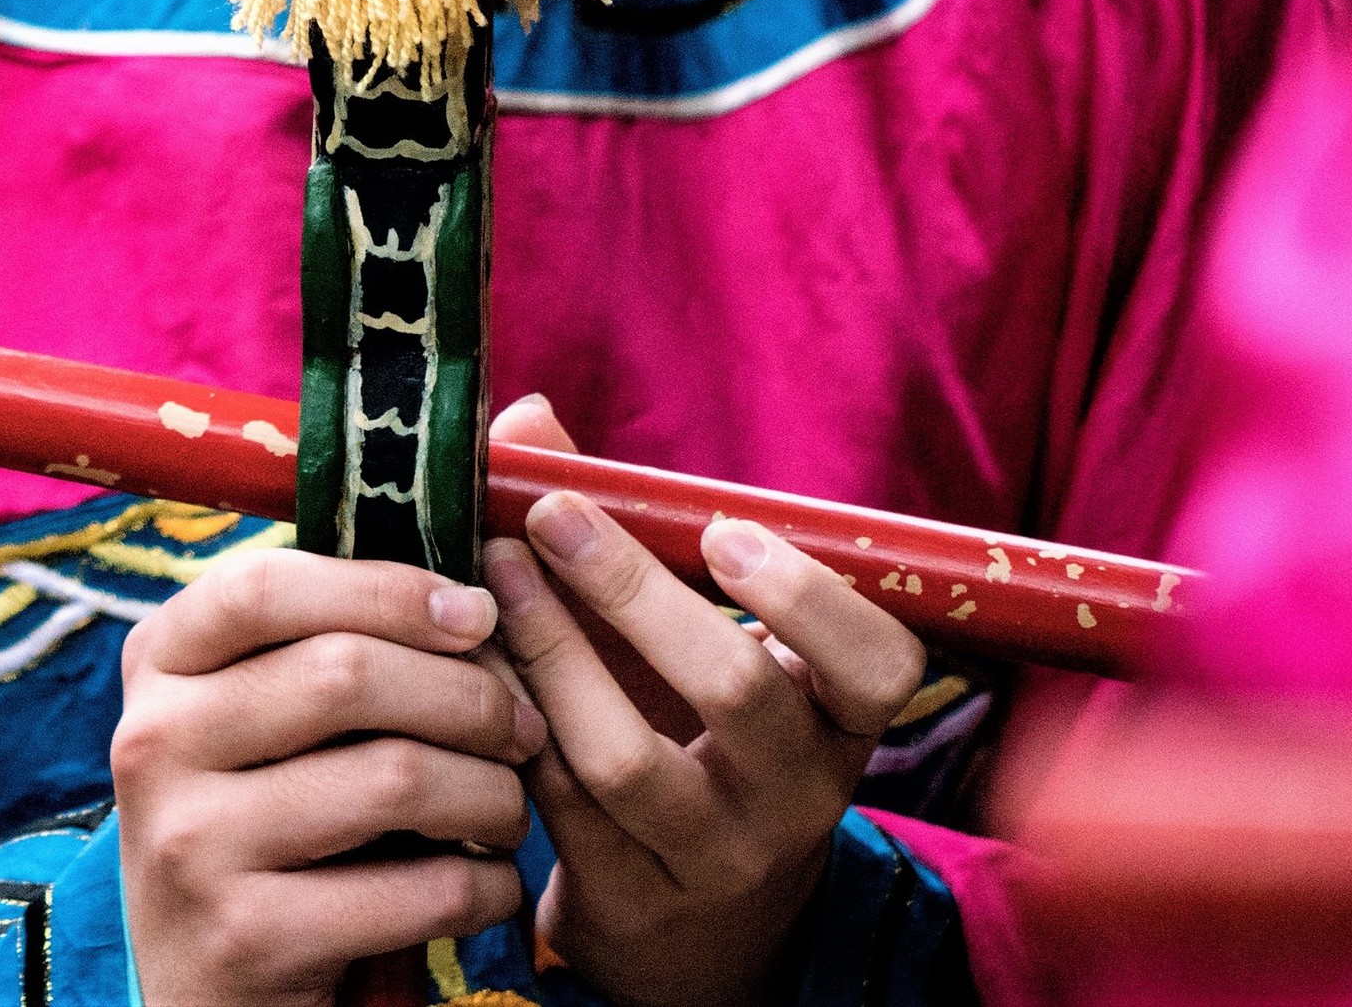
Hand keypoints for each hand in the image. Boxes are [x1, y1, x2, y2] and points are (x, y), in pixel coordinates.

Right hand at [107, 545, 543, 1006]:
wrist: (207, 990)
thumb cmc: (265, 828)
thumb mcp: (253, 726)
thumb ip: (321, 652)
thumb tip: (470, 602)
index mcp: (159, 666)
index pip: (264, 586)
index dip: (385, 589)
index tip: (474, 612)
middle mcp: (153, 741)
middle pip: (346, 672)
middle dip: (471, 697)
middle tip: (524, 729)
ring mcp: (190, 841)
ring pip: (395, 776)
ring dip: (492, 795)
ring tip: (507, 812)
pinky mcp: (246, 936)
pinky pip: (418, 889)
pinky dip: (485, 888)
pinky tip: (487, 888)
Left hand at [486, 396, 928, 1006]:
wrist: (692, 932)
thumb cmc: (690, 739)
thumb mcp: (688, 648)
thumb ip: (626, 533)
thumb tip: (528, 420)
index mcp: (837, 721)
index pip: (882, 665)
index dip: (810, 598)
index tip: (725, 529)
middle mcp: (795, 797)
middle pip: (736, 690)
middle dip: (635, 591)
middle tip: (555, 514)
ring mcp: (714, 859)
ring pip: (627, 754)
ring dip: (549, 648)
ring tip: (494, 571)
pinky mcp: (629, 902)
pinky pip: (557, 803)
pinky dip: (508, 716)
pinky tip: (469, 656)